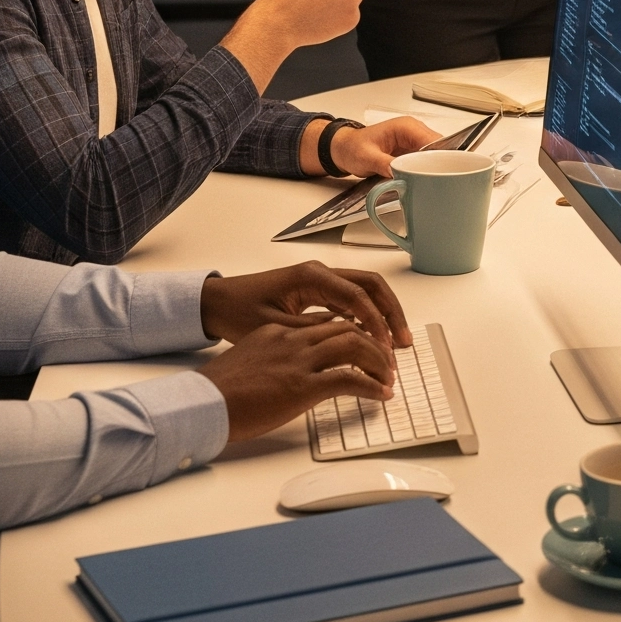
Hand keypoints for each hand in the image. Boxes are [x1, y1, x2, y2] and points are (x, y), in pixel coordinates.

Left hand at [199, 259, 410, 349]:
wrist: (217, 303)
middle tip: (403, 342)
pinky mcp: (318, 291)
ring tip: (395, 342)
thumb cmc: (239, 312)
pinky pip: (353, 299)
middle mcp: (321, 273)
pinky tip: (373, 337)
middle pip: (371, 285)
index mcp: (312, 277)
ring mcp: (321, 280)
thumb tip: (349, 341)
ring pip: (366, 291)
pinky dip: (369, 316)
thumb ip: (313, 333)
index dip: (376, 323)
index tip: (386, 348)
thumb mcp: (276, 328)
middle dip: (392, 313)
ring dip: (383, 313)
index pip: (358, 296)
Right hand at [200, 321, 397, 443]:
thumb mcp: (250, 361)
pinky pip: (350, 380)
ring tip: (389, 377)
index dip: (353, 334)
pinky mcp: (302, 386)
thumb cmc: (219, 391)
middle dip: (374, 343)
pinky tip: (381, 395)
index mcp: (278, 332)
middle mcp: (292, 340)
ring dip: (379, 362)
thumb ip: (275, 357)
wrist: (201, 404)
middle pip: (348, 329)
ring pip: (355, 347)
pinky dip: (372, 386)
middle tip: (388, 360)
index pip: (327, 323)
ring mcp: (299, 361)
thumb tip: (292, 370)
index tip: (366, 346)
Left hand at [310, 114, 439, 178]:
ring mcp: (414, 141)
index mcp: (406, 127)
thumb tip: (400, 174)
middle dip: (439, 165)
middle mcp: (413, 131)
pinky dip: (426, 170)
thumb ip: (384, 164)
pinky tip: (424, 180)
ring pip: (435, 155)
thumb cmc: (353, 147)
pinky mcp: (412, 151)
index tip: (440, 173)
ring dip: (434, 169)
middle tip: (437, 182)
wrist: (344, 148)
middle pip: (439, 148)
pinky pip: (426, 160)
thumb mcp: (366, 157)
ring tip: (432, 183)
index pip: (433, 141)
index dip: (439, 158)